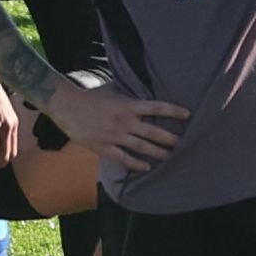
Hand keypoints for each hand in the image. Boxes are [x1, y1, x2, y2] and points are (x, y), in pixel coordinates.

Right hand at [48, 79, 185, 170]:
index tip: (188, 114)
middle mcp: (124, 121)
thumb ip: (129, 92)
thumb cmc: (91, 96)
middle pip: (153, 132)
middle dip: (170, 138)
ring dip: (157, 153)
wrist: (67, 106)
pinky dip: (136, 164)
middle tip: (183, 143)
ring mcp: (114, 136)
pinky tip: (147, 167)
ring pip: (141, 147)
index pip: (156, 107)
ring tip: (170, 157)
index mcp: (128, 105)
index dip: (173, 111)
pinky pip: (123, 158)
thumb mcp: (113, 89)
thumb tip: (145, 88)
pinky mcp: (103, 147)